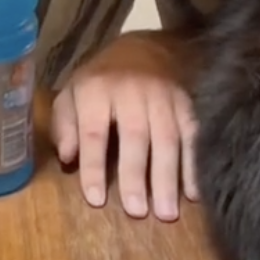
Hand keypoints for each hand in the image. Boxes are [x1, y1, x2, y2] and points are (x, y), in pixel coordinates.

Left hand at [50, 31, 199, 222]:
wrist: (145, 47)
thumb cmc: (102, 79)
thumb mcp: (73, 92)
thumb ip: (65, 124)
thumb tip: (67, 158)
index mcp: (96, 89)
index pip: (93, 131)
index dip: (93, 165)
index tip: (95, 199)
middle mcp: (131, 91)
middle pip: (134, 135)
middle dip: (135, 174)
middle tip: (136, 211)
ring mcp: (163, 96)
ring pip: (166, 137)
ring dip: (167, 176)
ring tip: (166, 212)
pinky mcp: (187, 103)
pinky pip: (193, 135)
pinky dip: (194, 164)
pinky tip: (194, 193)